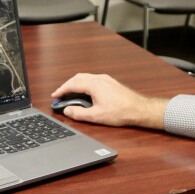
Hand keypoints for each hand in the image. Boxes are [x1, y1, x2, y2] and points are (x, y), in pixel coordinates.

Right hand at [51, 73, 167, 128]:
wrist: (139, 109)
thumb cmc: (121, 112)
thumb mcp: (96, 116)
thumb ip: (78, 113)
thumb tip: (67, 110)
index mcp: (94, 84)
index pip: (72, 84)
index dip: (61, 90)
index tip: (55, 96)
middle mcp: (99, 79)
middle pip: (78, 78)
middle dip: (67, 86)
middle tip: (60, 96)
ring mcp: (106, 79)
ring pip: (85, 77)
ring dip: (75, 84)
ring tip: (70, 94)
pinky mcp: (111, 83)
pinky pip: (93, 79)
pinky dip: (84, 84)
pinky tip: (85, 92)